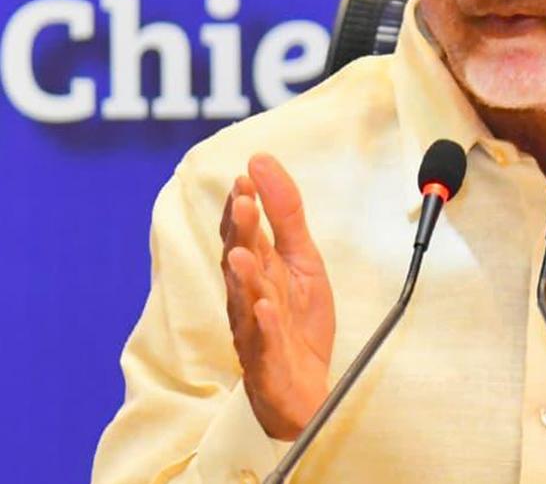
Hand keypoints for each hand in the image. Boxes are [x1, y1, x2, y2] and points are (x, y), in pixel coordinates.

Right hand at [220, 154, 334, 439]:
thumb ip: (285, 215)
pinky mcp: (268, 361)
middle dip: (240, 234)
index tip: (244, 178)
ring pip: (244, 301)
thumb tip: (262, 162)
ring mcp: (255, 329)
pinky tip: (265, 308)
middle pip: (239, 262)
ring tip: (245, 255)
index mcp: (257, 270)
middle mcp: (248, 296)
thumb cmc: (295, 320)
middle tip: (242, 203)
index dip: (240, 207)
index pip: (242, 234)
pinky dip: (265, 325)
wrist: (304, 386)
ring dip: (245, 277)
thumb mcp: (302, 260)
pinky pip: (264, 342)